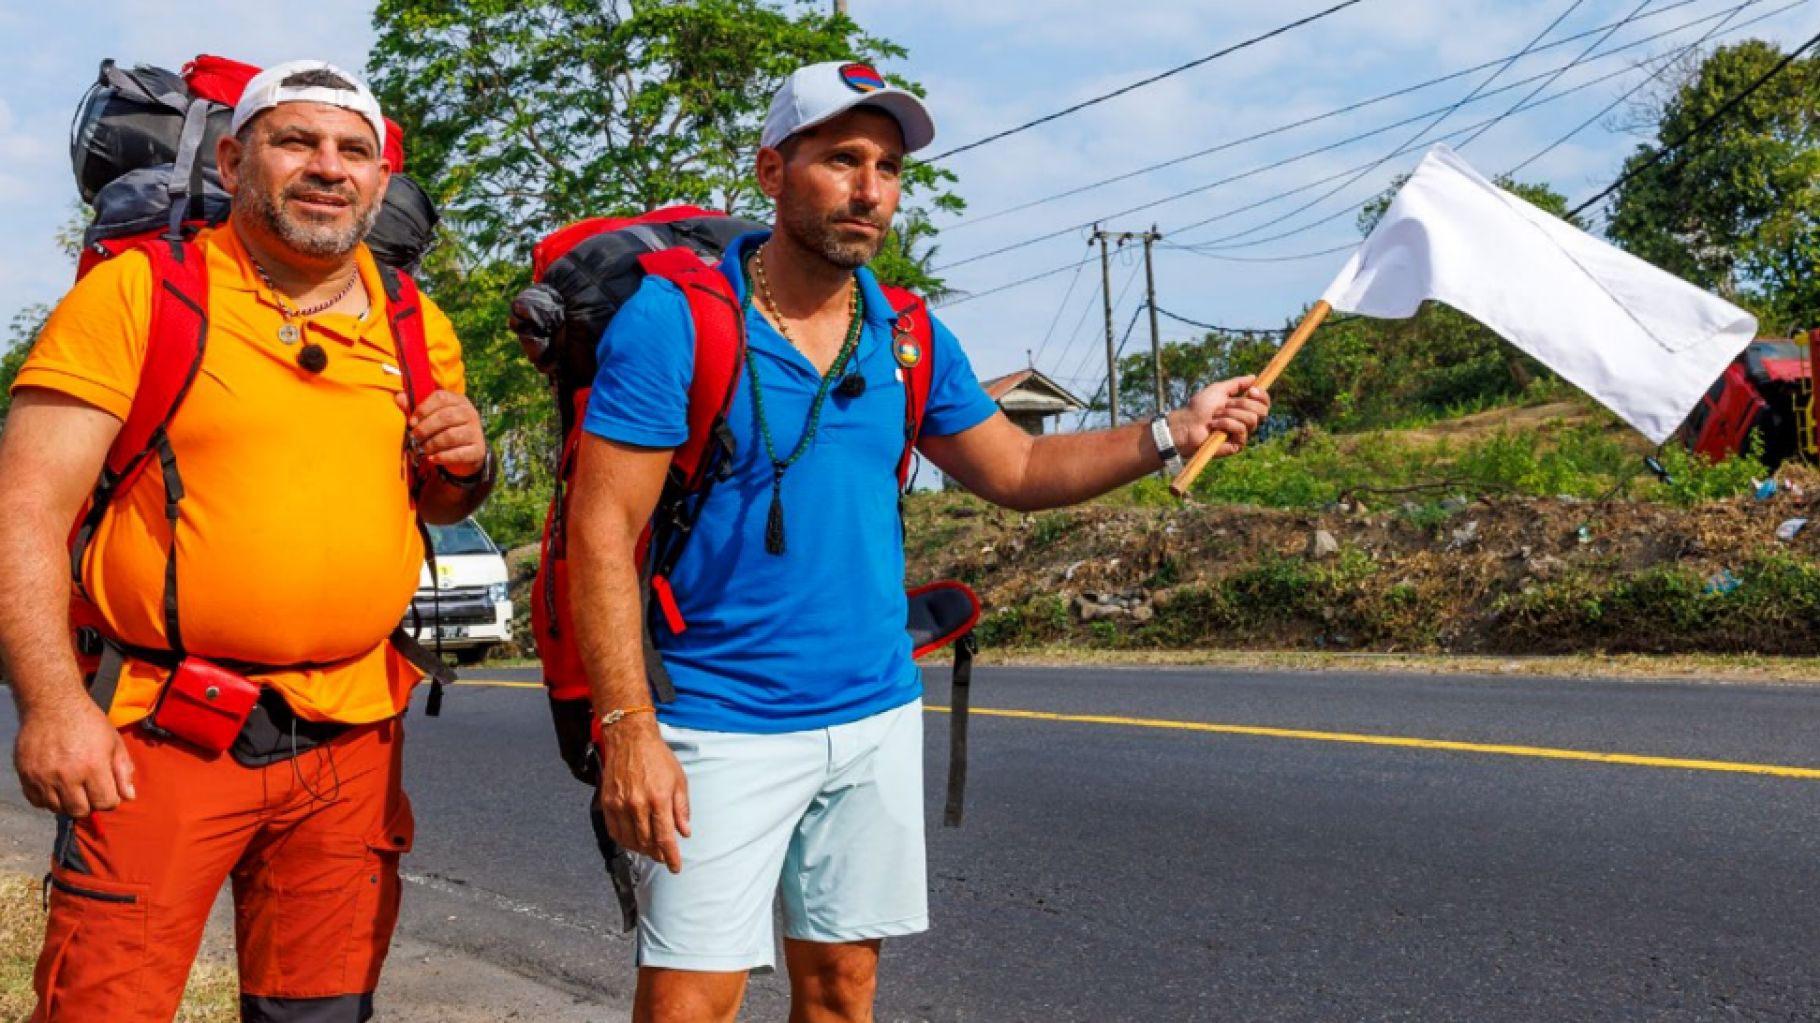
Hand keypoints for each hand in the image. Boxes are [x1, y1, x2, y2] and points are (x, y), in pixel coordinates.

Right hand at [14, 697, 134, 816]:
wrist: (53, 704)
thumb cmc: (88, 722)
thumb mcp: (113, 742)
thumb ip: (122, 770)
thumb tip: (129, 796)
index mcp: (93, 765)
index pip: (105, 803)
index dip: (110, 800)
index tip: (108, 792)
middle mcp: (66, 774)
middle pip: (80, 810)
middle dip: (90, 804)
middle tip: (90, 790)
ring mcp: (43, 776)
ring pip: (58, 808)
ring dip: (68, 802)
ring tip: (73, 786)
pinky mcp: (26, 774)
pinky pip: (37, 801)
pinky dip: (48, 798)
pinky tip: (56, 785)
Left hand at [395, 389, 485, 475]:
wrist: (466, 453)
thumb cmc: (444, 430)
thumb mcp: (432, 417)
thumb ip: (416, 408)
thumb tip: (399, 397)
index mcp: (458, 401)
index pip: (441, 398)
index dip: (423, 409)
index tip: (411, 422)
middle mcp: (470, 413)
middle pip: (446, 417)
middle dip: (425, 428)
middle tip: (414, 437)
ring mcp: (476, 432)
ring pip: (451, 436)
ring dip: (432, 444)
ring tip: (422, 449)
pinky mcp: (478, 450)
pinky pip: (459, 454)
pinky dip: (442, 457)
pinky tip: (432, 458)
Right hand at [595, 717, 691, 872]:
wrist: (630, 739)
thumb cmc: (656, 757)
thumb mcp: (679, 780)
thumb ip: (681, 809)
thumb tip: (684, 832)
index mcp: (658, 799)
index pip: (665, 838)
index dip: (671, 857)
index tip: (675, 867)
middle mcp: (637, 804)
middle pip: (647, 842)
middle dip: (657, 854)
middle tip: (663, 857)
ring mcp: (620, 804)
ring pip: (630, 840)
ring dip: (641, 850)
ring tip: (649, 850)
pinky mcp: (607, 802)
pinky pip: (614, 830)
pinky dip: (624, 840)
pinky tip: (632, 840)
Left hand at [1170, 376, 1270, 459]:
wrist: (1186, 424)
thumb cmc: (1199, 408)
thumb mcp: (1218, 390)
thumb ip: (1237, 384)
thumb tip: (1254, 377)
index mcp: (1243, 408)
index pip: (1264, 403)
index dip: (1262, 396)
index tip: (1251, 390)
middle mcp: (1245, 422)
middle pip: (1262, 411)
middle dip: (1242, 404)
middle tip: (1225, 405)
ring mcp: (1242, 434)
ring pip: (1252, 419)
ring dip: (1230, 414)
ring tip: (1215, 416)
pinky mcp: (1237, 445)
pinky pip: (1241, 430)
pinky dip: (1226, 424)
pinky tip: (1214, 426)